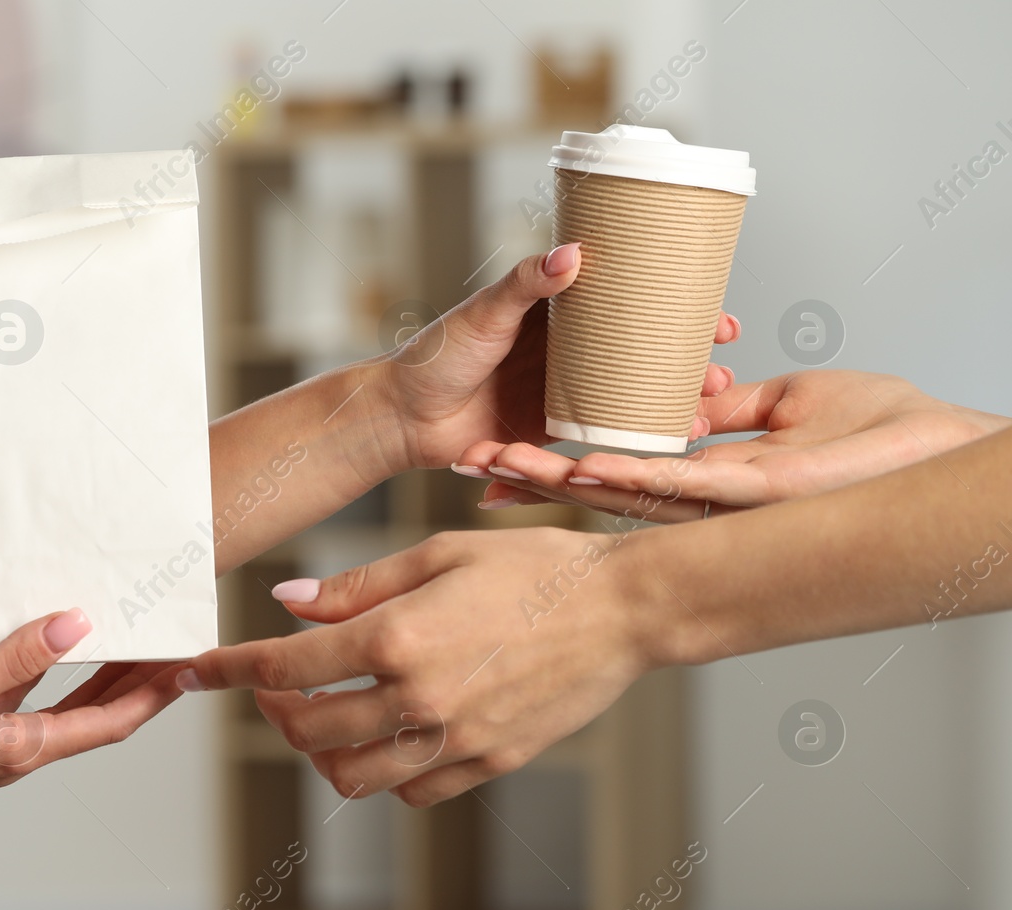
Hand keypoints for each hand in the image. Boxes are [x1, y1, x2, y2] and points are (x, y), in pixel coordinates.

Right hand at [0, 609, 181, 794]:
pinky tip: (53, 638)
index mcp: (21, 749)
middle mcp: (17, 749)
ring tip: (131, 638)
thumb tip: (77, 627)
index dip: (152, 695)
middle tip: (171, 648)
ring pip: (65, 704)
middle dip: (138, 683)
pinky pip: (28, 693)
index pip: (108, 722)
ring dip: (100, 673)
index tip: (186, 668)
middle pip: (96, 715)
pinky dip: (52, 668)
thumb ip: (18, 657)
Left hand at [177, 529, 646, 805]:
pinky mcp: (488, 763)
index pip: (283, 666)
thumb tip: (287, 605)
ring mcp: (455, 739)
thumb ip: (355, 588)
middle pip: (307, 730)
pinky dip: (383, 769)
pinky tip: (387, 732)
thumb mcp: (436, 554)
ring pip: (351, 776)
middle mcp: (419, 698)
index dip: (226, 670)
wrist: (623, 610)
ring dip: (321, 750)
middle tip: (275, 683)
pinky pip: (411, 790)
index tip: (192, 672)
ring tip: (326, 714)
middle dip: (272, 708)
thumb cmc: (531, 566)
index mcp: (398, 637)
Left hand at [376, 244, 740, 470]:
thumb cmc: (433, 358)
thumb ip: (523, 285)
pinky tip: (672, 441)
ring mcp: (567, 393)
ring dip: (675, 400)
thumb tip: (571, 253)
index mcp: (560, 314)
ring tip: (706, 406)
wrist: (402, 419)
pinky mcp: (554, 432)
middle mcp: (572, 353)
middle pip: (646, 351)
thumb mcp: (482, 314)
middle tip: (723, 362)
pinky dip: (640, 437)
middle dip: (690, 358)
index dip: (679, 307)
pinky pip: (606, 434)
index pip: (632, 303)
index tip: (719, 314)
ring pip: (635, 394)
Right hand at [459, 370, 1009, 522]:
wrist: (944, 450)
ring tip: (496, 467)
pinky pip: (677, 484)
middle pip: (598, 486)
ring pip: (622, 491)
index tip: (502, 454)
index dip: (554, 464)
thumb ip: (737, 407)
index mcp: (707, 475)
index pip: (613, 467)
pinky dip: (623, 476)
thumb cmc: (889, 429)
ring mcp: (724, 501)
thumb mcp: (795, 399)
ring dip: (557, 479)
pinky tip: (577, 470)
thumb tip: (696, 399)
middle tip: (468, 466)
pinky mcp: (753, 493)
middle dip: (530, 477)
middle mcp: (704, 498)